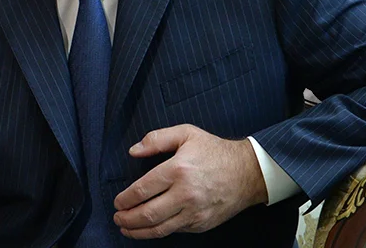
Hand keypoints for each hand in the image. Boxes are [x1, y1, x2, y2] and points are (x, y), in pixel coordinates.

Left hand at [112, 124, 267, 239]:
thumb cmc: (215, 152)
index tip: (117, 201)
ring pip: (159, 229)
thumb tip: (134, 151)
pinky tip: (150, 227)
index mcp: (178, 170)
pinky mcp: (201, 224)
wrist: (247, 173)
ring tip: (126, 228)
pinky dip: (159, 231)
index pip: (143, 190)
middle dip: (127, 218)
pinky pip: (174, 231)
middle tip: (117, 217)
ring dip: (138, 231)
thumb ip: (157, 139)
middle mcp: (185, 194)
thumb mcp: (186, 134)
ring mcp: (194, 212)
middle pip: (147, 213)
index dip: (125, 199)